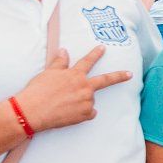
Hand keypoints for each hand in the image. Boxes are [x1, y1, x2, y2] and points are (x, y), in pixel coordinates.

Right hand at [13, 44, 130, 132]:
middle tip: (129, 74)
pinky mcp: (86, 114)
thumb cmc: (37, 91)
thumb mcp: (47, 73)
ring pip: (90, 99)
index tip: (103, 48)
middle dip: (119, 76)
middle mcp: (84, 87)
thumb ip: (59, 63)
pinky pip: (89, 113)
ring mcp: (87, 101)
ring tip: (63, 103)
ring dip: (82, 100)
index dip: (96, 54)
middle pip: (105, 80)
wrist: (33, 111)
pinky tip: (69, 112)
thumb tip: (64, 51)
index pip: (88, 61)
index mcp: (75, 75)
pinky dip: (82, 113)